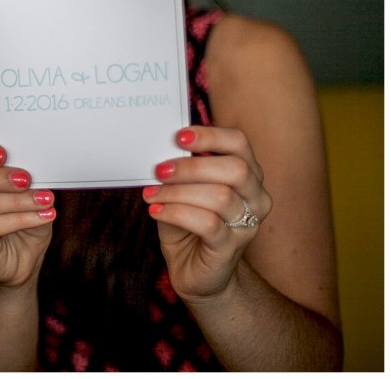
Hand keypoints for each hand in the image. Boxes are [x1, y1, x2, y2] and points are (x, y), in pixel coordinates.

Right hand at [0, 134, 54, 287]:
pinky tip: (44, 215)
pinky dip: (21, 218)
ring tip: (43, 199)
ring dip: (13, 200)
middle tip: (24, 179)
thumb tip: (28, 158)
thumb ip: (17, 170)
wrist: (25, 255)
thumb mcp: (24, 188)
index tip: (2, 155)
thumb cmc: (21, 214)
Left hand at [143, 125, 273, 301]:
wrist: (195, 271)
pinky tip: (156, 211)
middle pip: (235, 169)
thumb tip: (159, 153)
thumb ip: (178, 171)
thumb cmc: (188, 224)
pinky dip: (177, 213)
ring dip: (178, 192)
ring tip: (151, 194)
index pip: (239, 143)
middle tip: (160, 170)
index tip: (179, 137)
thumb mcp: (182, 191)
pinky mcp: (232, 247)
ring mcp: (247, 223)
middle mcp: (255, 197)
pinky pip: (207, 223)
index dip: (211, 135)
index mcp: (246, 174)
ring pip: (220, 196)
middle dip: (192, 167)